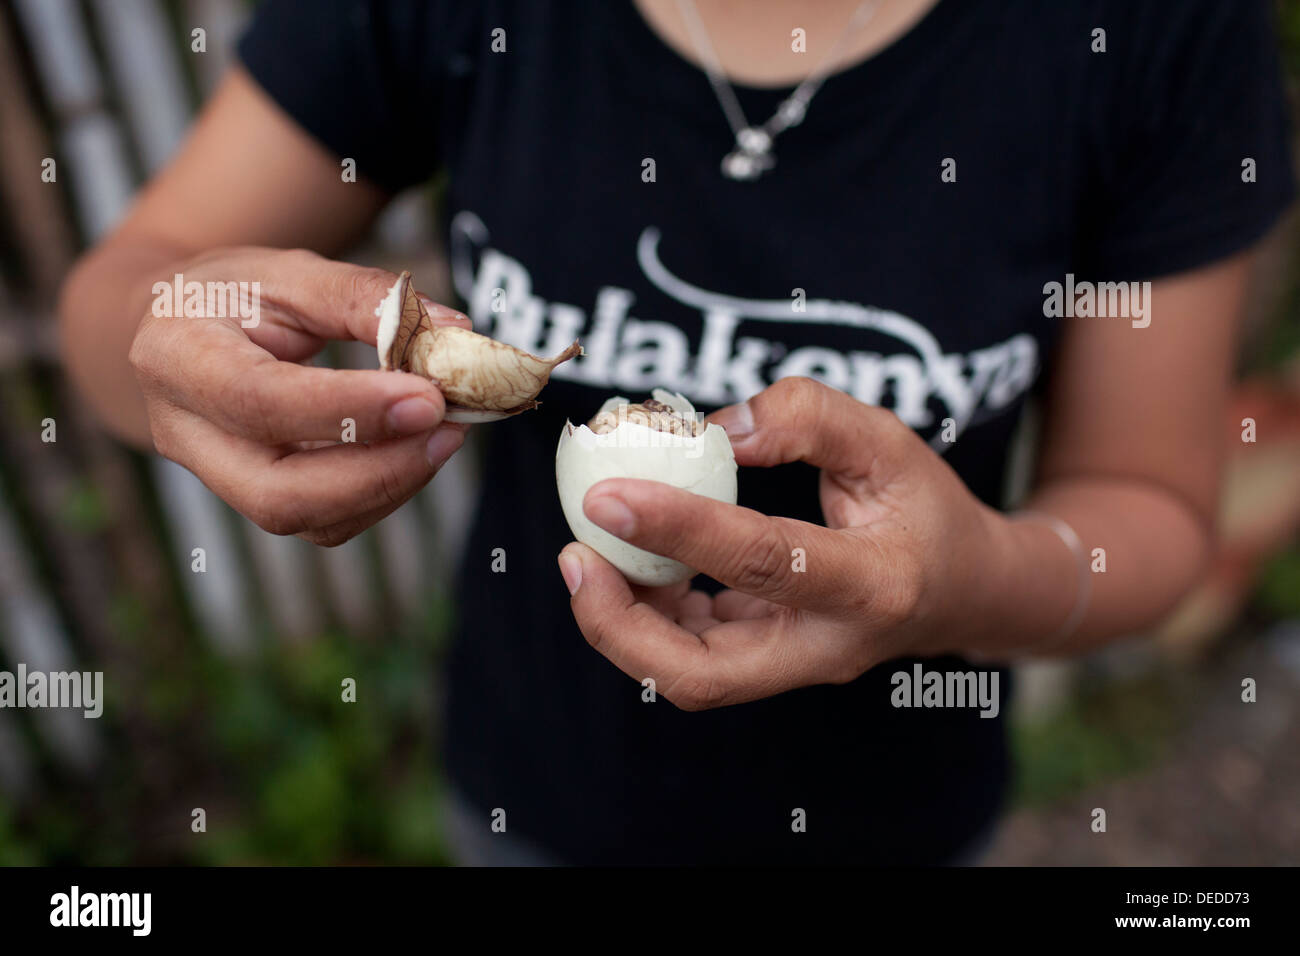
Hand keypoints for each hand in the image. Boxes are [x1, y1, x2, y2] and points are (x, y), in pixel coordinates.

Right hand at [129, 247, 468, 545]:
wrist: (183, 329)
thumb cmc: (236, 294)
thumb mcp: (291, 272)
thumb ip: (367, 298)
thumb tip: (455, 334)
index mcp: (177, 356)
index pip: (261, 400)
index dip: (350, 410)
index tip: (428, 397)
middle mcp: (185, 433)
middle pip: (278, 494)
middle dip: (377, 472)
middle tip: (448, 428)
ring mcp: (219, 479)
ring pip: (310, 519)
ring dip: (392, 484)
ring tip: (445, 431)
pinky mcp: (257, 499)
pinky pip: (328, 522)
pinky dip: (384, 491)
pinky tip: (416, 448)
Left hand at [557, 377, 1008, 709]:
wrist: (965, 590)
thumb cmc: (921, 508)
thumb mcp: (887, 440)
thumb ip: (808, 416)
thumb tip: (714, 431)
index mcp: (873, 584)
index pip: (765, 561)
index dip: (680, 527)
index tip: (607, 495)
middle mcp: (829, 647)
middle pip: (704, 675)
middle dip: (621, 629)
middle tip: (574, 558)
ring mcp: (794, 668)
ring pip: (688, 675)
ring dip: (623, 621)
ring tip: (591, 550)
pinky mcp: (768, 666)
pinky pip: (692, 656)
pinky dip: (646, 614)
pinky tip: (634, 561)